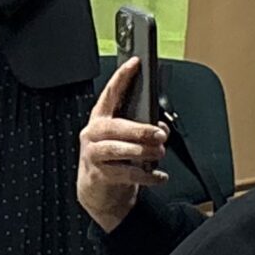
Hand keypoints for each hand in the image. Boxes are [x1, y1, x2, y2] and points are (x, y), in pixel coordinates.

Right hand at [77, 59, 169, 231]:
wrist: (98, 190)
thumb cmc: (113, 159)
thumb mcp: (124, 139)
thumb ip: (140, 129)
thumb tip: (160, 129)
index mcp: (101, 118)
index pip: (110, 93)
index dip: (122, 77)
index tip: (135, 64)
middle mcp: (94, 134)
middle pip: (116, 126)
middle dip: (139, 129)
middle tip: (159, 134)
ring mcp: (94, 155)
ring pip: (118, 149)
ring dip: (142, 151)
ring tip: (159, 153)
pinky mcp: (100, 175)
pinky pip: (126, 174)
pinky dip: (147, 176)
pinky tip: (159, 176)